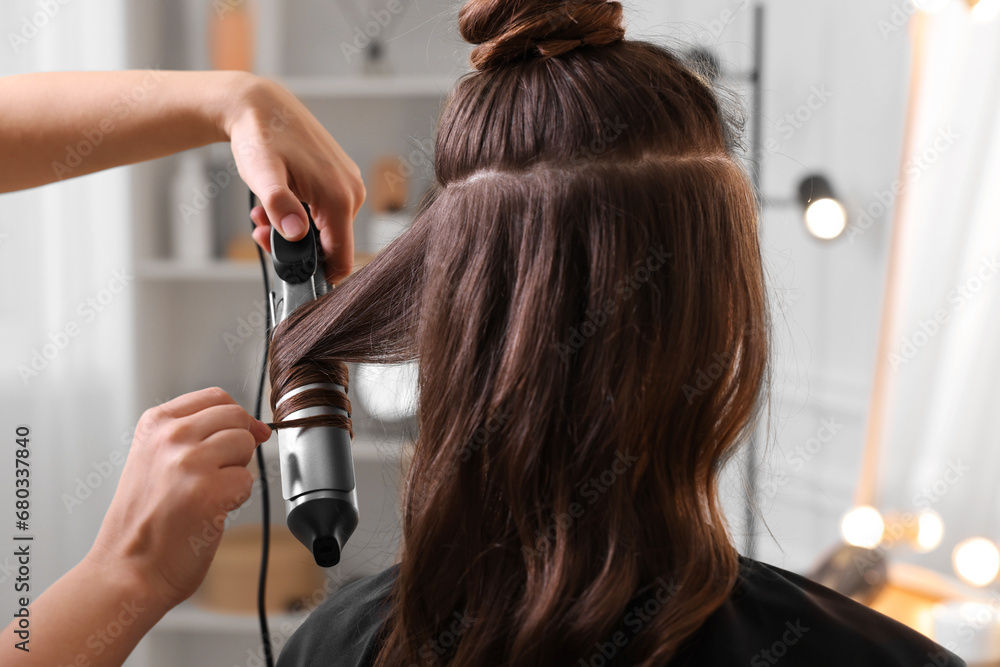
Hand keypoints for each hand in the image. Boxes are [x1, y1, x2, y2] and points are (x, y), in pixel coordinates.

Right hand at [86, 387, 271, 608]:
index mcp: (155, 424)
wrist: (128, 571)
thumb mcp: (154, 460)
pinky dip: (236, 499)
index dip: (237, 417)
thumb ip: (194, 435)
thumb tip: (254, 427)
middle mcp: (171, 437)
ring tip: (207, 495)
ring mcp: (189, 462)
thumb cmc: (146, 522)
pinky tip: (209, 513)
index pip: (215, 397)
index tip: (244, 433)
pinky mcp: (208, 491)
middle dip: (239, 445)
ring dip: (236, 472)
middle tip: (217, 475)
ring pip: (245, 445)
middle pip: (235, 417)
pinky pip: (247, 480)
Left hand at [225, 75, 366, 284]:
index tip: (285, 265)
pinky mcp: (340, 178)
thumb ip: (280, 206)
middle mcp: (352, 192)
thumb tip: (296, 235)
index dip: (315, 272)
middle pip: (330, 244)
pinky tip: (277, 199)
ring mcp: (348, 184)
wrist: (260, 103)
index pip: (342, 259)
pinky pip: (324, 210)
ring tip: (264, 212)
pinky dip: (300, 213)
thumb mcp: (262, 174)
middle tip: (262, 231)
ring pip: (325, 227)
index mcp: (340, 197)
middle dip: (295, 247)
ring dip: (293, 229)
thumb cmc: (260, 135)